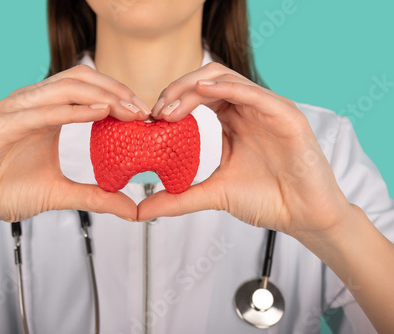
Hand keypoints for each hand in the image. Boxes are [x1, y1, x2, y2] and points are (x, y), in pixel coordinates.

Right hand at [0, 65, 145, 228]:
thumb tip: (132, 208)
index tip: (145, 114)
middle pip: (80, 78)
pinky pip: (42, 111)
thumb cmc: (6, 191)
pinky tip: (99, 113)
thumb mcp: (61, 194)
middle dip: (115, 90)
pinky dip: (72, 110)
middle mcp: (32, 104)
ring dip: (100, 95)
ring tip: (128, 110)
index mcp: (47, 113)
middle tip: (142, 110)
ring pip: (63, 88)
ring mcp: (16, 111)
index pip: (88, 89)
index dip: (118, 95)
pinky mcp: (1, 125)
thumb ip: (97, 197)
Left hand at [139, 62, 351, 237]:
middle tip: (156, 111)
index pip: (198, 95)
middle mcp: (248, 109)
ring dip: (193, 87)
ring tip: (171, 106)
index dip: (172, 100)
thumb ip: (178, 198)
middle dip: (177, 89)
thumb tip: (142, 211)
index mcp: (233, 120)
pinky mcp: (286, 115)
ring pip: (226, 78)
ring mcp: (267, 109)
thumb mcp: (213, 195)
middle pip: (207, 80)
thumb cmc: (266, 199)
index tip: (150, 118)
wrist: (303, 217)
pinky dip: (226, 88)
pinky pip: (253, 92)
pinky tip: (202, 93)